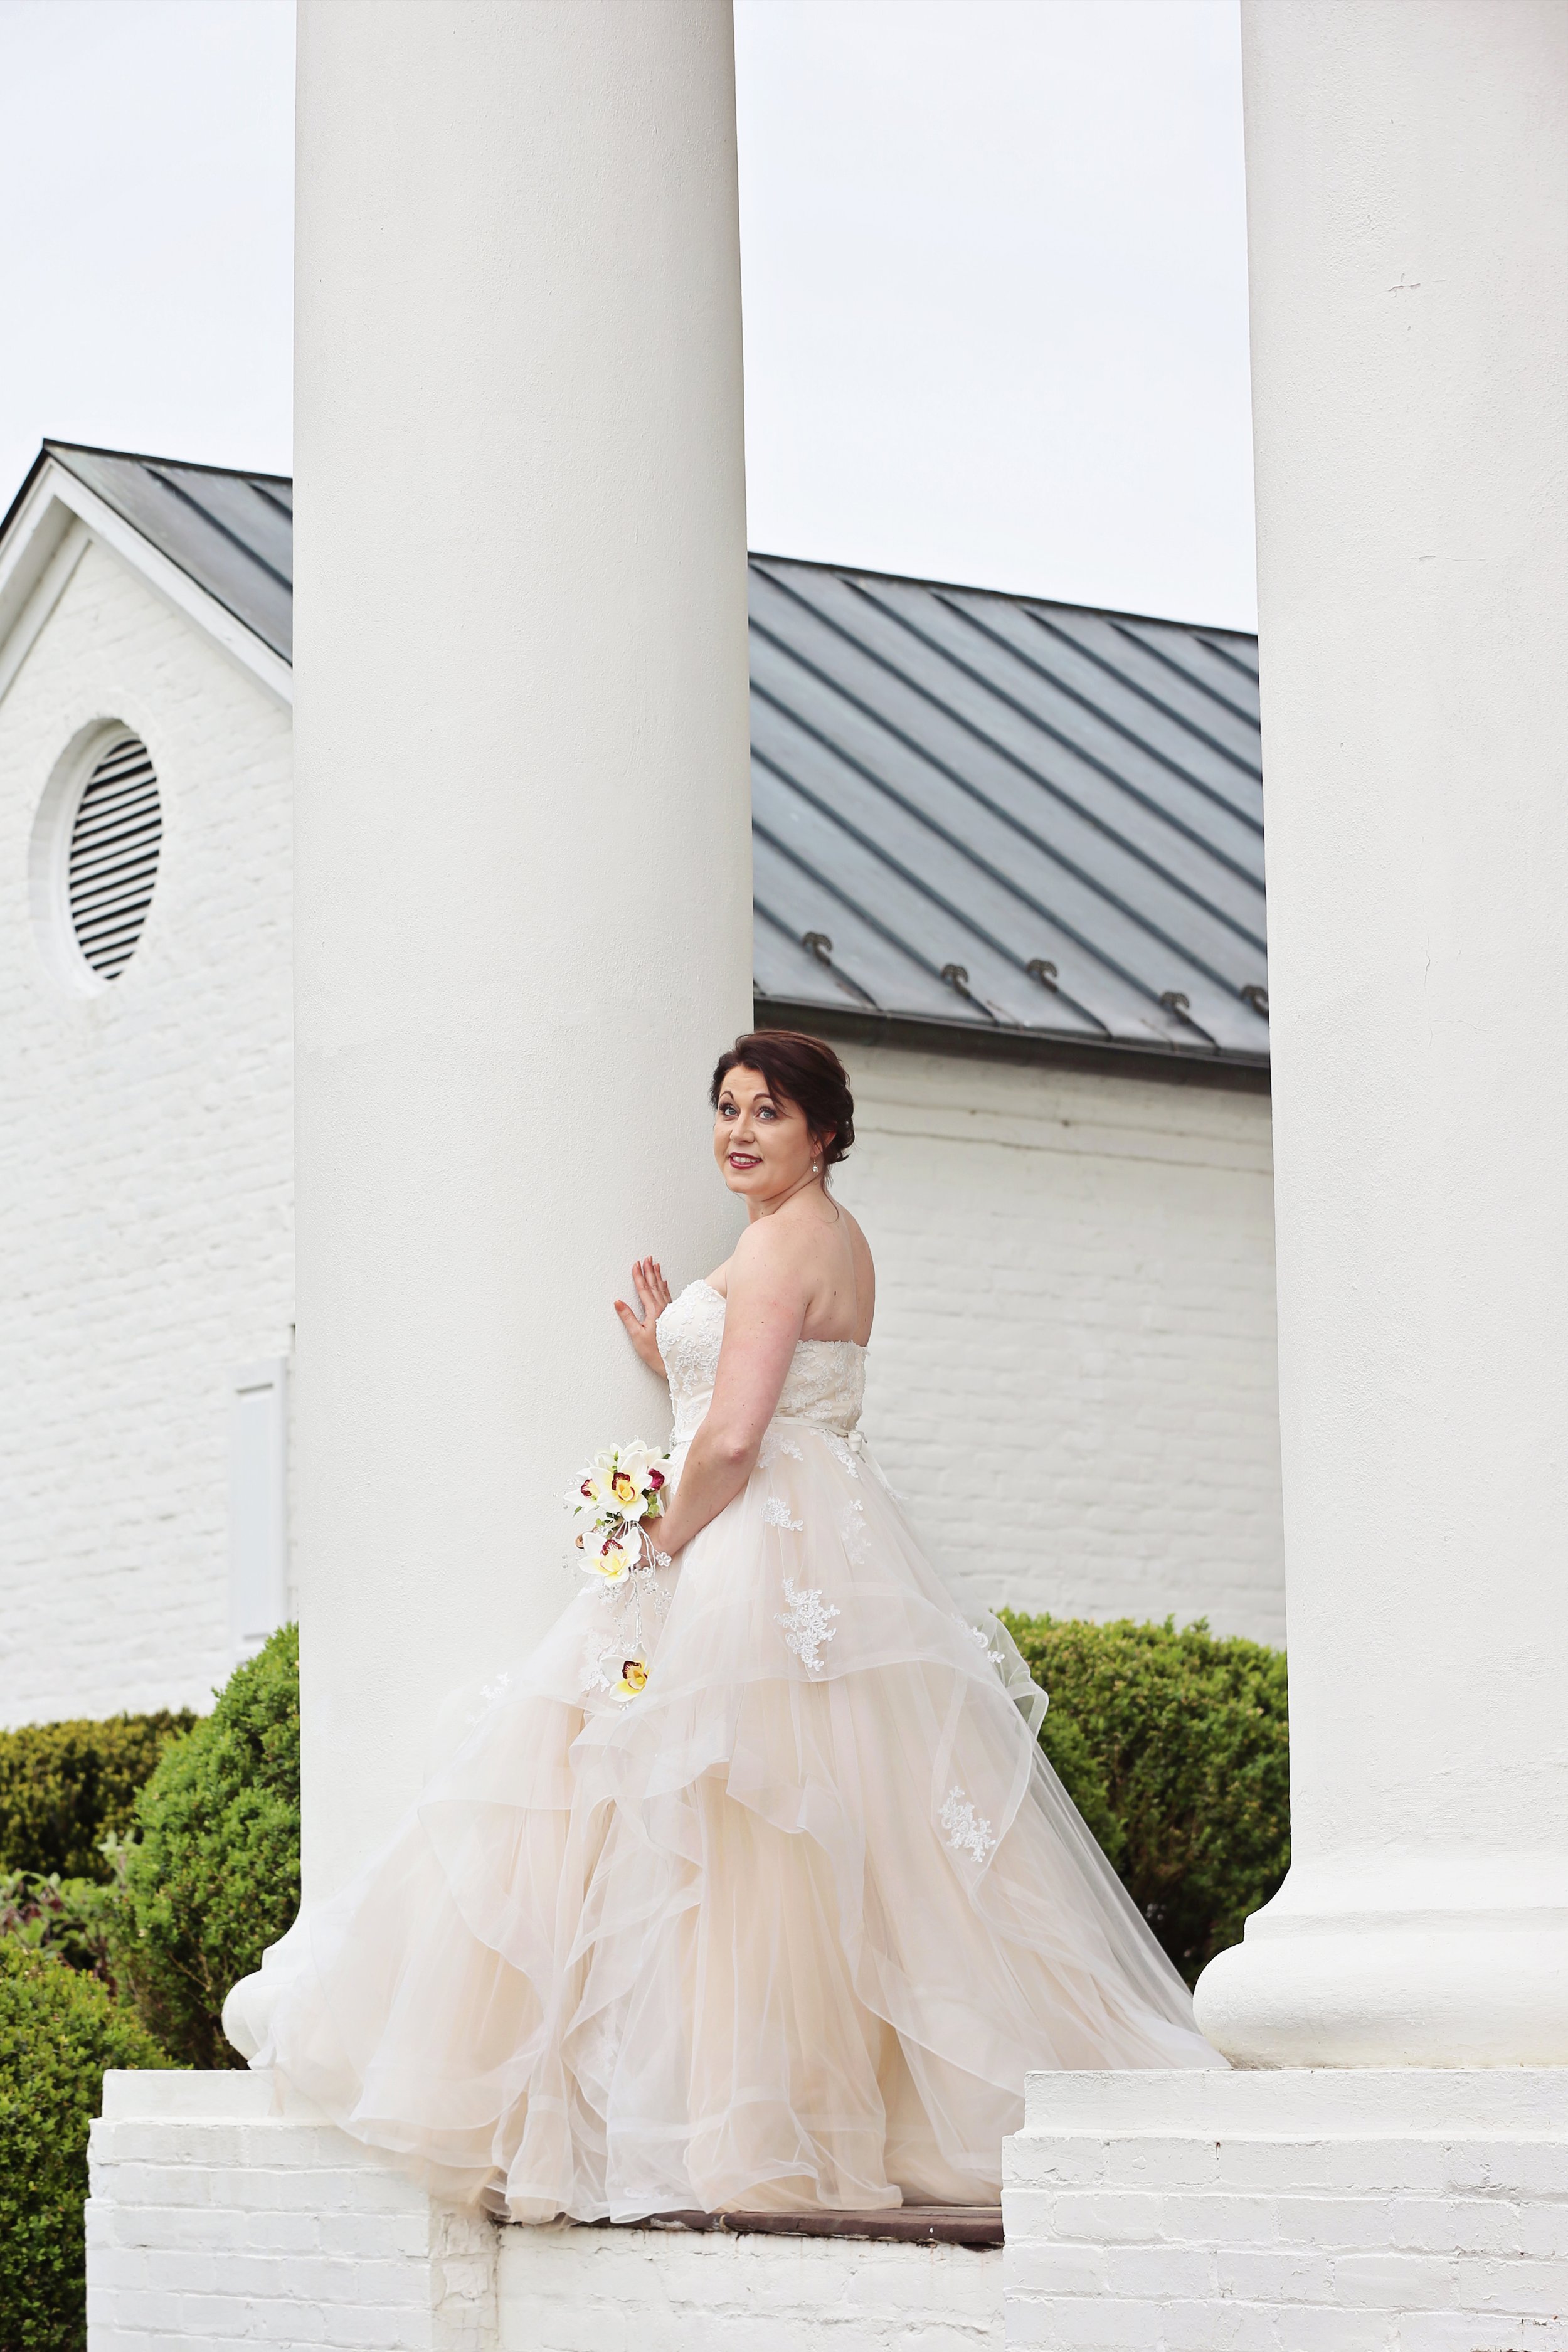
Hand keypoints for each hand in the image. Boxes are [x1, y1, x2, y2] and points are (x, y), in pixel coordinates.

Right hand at [614, 1256, 671, 1374]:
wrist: (676, 1362)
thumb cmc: (656, 1353)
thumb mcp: (637, 1335)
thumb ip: (628, 1317)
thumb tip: (618, 1302)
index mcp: (654, 1311)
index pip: (644, 1289)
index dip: (639, 1276)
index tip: (635, 1264)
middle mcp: (663, 1309)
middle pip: (654, 1285)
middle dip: (650, 1271)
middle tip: (647, 1258)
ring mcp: (670, 1312)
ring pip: (662, 1289)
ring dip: (658, 1276)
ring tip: (656, 1265)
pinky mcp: (674, 1317)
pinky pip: (668, 1296)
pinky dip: (665, 1287)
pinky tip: (665, 1284)